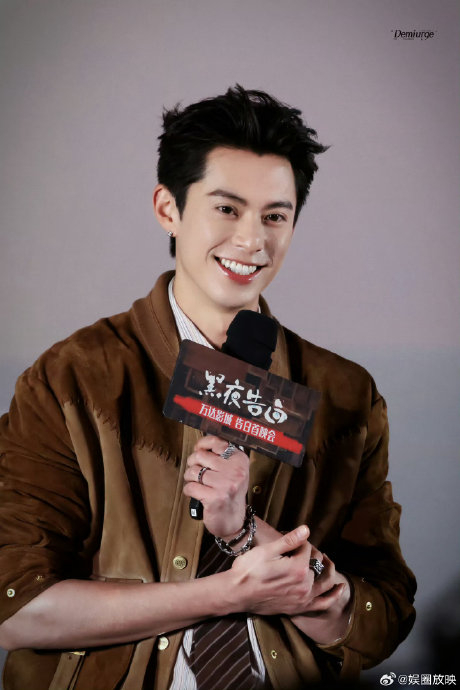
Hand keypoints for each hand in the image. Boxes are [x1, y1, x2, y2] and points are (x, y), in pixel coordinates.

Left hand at [183, 435, 248, 538]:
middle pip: (200, 456)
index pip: (216, 442)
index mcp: (240, 460)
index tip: (198, 449)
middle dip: (192, 463)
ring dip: (189, 478)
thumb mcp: (234, 471)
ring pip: (193, 471)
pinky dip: (188, 490)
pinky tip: (195, 493)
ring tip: (195, 483)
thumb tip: (199, 446)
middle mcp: (235, 471)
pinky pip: (190, 487)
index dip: (202, 444)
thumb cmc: (230, 494)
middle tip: (195, 471)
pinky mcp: (214, 498)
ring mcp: (225, 485)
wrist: (234, 521)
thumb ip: (221, 457)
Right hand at [228, 526, 350, 621]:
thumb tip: (307, 529)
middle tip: (301, 547)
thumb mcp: (267, 550)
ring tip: (328, 561)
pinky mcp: (299, 608)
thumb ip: (289, 541)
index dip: (299, 541)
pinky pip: (323, 604)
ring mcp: (303, 598)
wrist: (237, 593)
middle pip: (317, 563)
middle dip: (311, 552)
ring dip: (329, 570)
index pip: (307, 548)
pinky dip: (334, 596)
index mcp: (298, 568)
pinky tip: (340, 588)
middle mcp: (304, 585)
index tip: (288, 538)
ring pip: (325, 582)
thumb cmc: (248, 569)